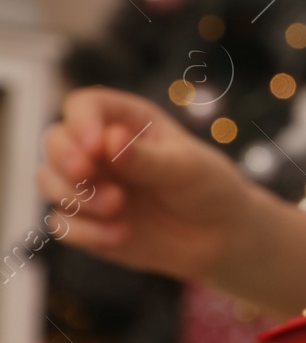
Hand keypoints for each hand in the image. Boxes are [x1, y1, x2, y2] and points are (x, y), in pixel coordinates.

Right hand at [34, 86, 253, 281]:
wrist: (221, 236)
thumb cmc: (209, 188)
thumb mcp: (188, 168)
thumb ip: (148, 158)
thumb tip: (109, 140)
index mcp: (126, 121)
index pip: (84, 106)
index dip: (81, 122)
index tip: (96, 145)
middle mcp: (99, 149)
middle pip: (54, 140)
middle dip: (65, 158)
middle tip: (87, 174)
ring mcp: (90, 185)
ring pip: (48, 180)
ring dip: (74, 195)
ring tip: (117, 206)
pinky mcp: (88, 221)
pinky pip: (62, 223)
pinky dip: (83, 231)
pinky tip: (120, 235)